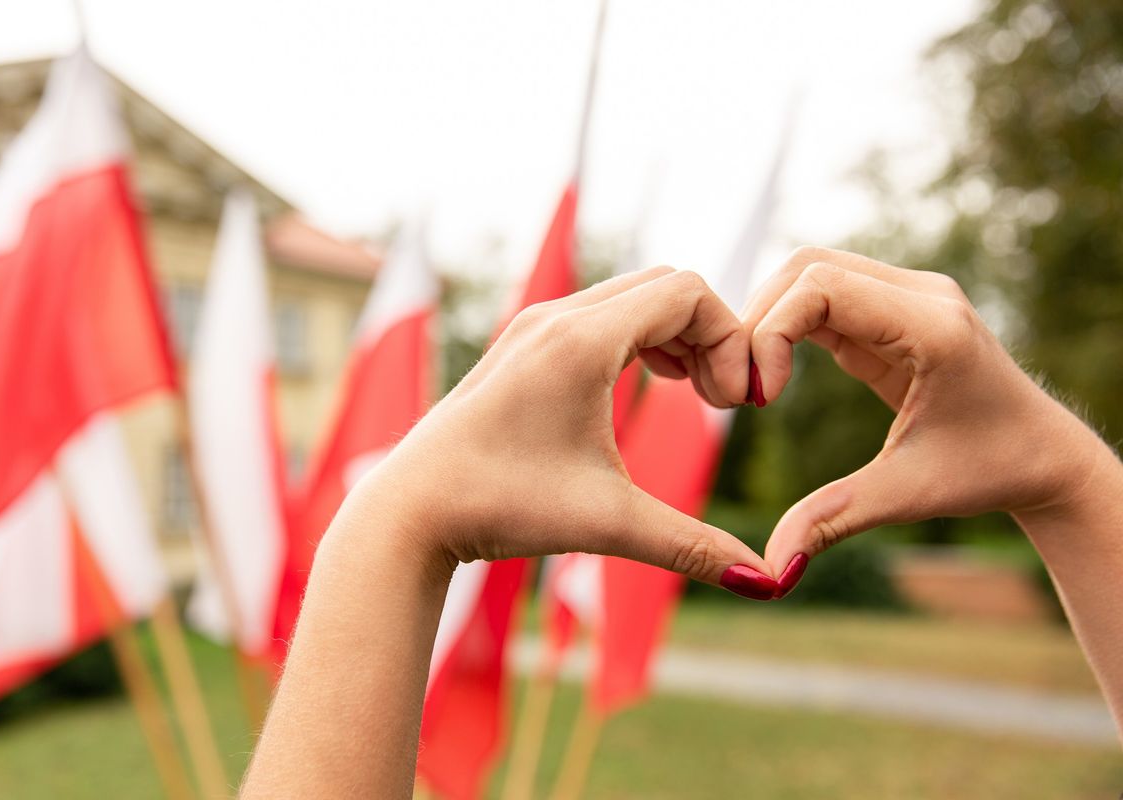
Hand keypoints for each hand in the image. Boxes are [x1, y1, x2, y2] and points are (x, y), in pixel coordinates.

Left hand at [349, 266, 774, 591]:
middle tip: (721, 401)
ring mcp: (534, 324)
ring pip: (631, 296)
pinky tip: (650, 384)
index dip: (732, 340)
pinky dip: (640, 336)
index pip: (688, 291)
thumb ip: (694, 547)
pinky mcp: (521, 343)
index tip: (735, 406)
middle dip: (709, 334)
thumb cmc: (502, 508)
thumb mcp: (609, 524)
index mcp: (581, 341)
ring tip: (694, 394)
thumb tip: (770, 584)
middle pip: (665, 284)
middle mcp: (556, 316)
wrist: (411, 511)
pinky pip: (601, 313)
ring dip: (676, 334)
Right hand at [744, 247, 1103, 576]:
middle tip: (740, 390)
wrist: (1043, 456)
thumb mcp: (906, 495)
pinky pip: (822, 296)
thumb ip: (832, 520)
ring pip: (809, 273)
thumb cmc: (988, 471)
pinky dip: (786, 326)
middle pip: (806, 266)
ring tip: (752, 384)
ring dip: (767, 320)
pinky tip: (773, 376)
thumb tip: (767, 569)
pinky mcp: (891, 309)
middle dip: (757, 321)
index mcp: (932, 325)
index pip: (821, 285)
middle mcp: (921, 293)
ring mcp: (907, 294)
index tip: (759, 398)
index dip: (770, 331)